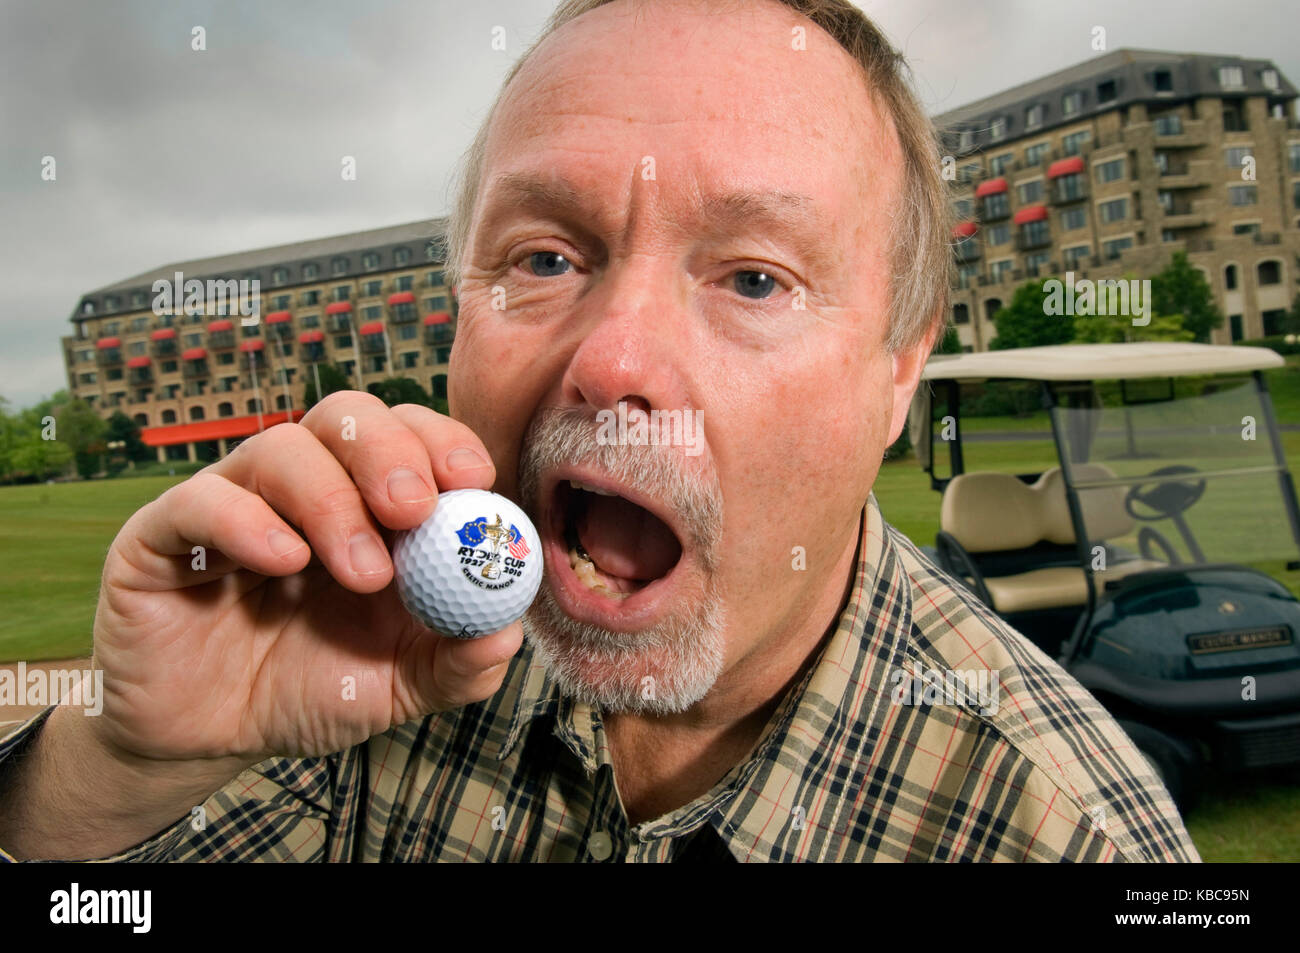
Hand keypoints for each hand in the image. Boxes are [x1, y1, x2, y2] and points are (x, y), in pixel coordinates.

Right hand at [90, 392, 522, 763]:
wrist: (208, 740)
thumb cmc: (311, 692)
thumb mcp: (400, 686)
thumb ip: (457, 662)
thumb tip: (506, 631)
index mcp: (368, 506)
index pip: (409, 436)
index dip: (443, 443)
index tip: (475, 479)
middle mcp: (303, 488)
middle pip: (346, 416)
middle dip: (390, 451)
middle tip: (416, 508)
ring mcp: (232, 503)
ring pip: (280, 448)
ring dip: (332, 501)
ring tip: (364, 573)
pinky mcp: (163, 536)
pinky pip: (199, 500)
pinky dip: (247, 522)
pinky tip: (285, 563)